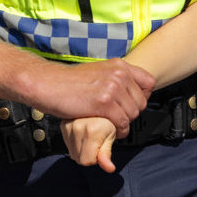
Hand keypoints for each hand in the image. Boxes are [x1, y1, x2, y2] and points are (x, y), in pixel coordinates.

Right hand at [25, 59, 153, 138]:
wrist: (46, 84)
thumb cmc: (68, 82)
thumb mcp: (98, 71)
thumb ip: (115, 78)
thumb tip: (129, 92)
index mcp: (120, 65)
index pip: (149, 82)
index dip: (143, 96)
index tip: (133, 104)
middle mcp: (119, 74)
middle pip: (142, 101)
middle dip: (132, 113)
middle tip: (120, 119)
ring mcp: (112, 88)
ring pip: (133, 113)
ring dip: (125, 124)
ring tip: (115, 126)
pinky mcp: (103, 102)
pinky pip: (121, 122)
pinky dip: (119, 130)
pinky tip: (112, 131)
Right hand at [61, 117, 118, 172]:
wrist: (101, 103)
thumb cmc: (109, 119)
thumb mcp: (111, 136)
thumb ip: (107, 154)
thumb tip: (110, 169)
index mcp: (92, 131)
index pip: (87, 161)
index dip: (96, 158)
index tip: (101, 148)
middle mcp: (77, 127)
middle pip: (78, 158)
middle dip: (89, 154)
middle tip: (97, 141)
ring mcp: (68, 126)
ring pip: (72, 153)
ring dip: (82, 149)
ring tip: (91, 136)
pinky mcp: (63, 125)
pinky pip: (68, 144)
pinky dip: (76, 143)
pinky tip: (84, 134)